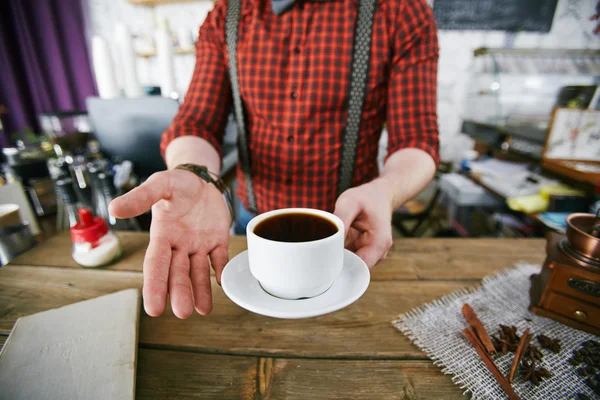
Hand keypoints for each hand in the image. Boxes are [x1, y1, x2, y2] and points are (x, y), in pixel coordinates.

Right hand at [109, 169, 230, 318]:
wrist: (199, 179)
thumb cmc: (176, 183)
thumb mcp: (159, 185)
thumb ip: (140, 198)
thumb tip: (113, 209)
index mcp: (162, 235)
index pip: (156, 264)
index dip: (155, 285)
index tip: (153, 308)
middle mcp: (179, 245)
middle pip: (178, 273)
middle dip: (179, 293)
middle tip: (183, 313)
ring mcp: (198, 244)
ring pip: (198, 272)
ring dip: (200, 291)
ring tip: (203, 310)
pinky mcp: (217, 240)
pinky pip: (220, 259)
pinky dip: (221, 271)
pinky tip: (222, 284)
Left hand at [334, 178, 392, 267]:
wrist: (379, 195)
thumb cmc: (366, 197)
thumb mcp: (350, 203)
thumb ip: (341, 221)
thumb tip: (329, 241)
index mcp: (379, 243)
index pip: (360, 267)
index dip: (342, 266)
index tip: (326, 261)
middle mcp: (380, 252)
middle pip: (355, 268)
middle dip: (338, 263)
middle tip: (321, 253)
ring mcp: (374, 253)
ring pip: (352, 264)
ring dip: (339, 258)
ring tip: (326, 246)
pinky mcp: (366, 251)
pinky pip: (351, 258)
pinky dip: (342, 253)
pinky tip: (333, 245)